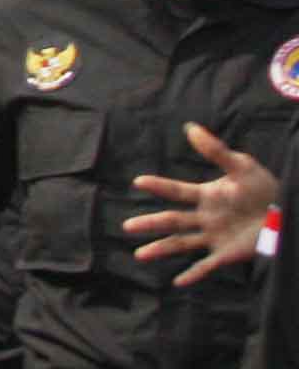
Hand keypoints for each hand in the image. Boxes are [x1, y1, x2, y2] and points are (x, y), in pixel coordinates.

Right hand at [128, 120, 278, 283]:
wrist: (287, 215)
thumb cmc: (265, 189)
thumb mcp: (242, 166)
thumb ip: (216, 151)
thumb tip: (190, 127)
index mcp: (206, 196)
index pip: (177, 191)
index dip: (160, 186)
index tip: (138, 181)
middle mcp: (204, 217)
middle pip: (172, 220)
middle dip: (149, 223)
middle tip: (127, 226)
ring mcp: (214, 237)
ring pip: (182, 243)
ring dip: (161, 249)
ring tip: (139, 255)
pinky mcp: (227, 254)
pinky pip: (207, 265)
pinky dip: (193, 274)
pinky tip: (178, 282)